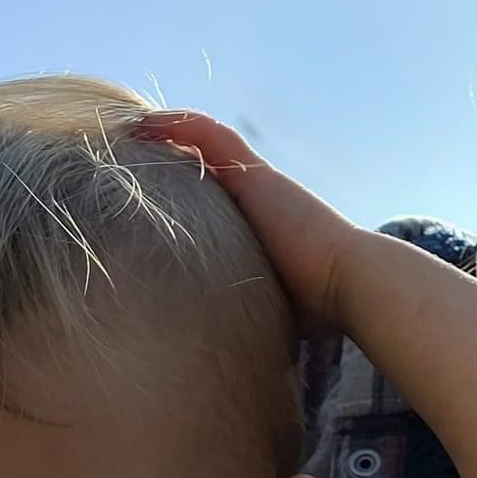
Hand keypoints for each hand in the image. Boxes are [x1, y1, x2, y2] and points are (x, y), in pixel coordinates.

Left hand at [133, 111, 359, 334]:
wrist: (348, 283)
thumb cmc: (316, 306)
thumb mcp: (266, 305)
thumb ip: (242, 310)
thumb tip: (218, 354)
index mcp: (260, 225)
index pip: (217, 199)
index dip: (186, 189)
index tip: (151, 194)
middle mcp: (260, 196)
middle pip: (208, 165)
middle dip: (170, 156)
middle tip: (128, 155)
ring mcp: (258, 181)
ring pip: (205, 143)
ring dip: (168, 133)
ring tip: (129, 131)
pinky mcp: (255, 173)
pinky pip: (209, 136)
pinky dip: (178, 126)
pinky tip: (145, 123)